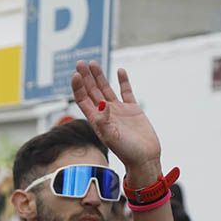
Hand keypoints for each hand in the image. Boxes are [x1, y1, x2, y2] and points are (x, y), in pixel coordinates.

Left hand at [71, 62, 161, 176]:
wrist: (145, 158)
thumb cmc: (127, 152)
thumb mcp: (112, 138)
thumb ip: (104, 122)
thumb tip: (101, 105)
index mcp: (96, 120)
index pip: (83, 100)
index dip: (78, 87)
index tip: (76, 74)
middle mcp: (105, 113)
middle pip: (91, 91)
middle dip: (85, 77)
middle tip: (80, 62)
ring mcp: (118, 111)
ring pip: (106, 89)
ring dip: (99, 76)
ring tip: (93, 63)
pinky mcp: (132, 110)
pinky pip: (126, 92)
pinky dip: (123, 81)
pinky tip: (119, 70)